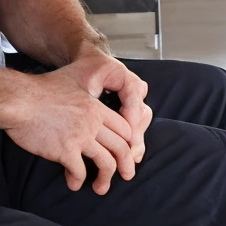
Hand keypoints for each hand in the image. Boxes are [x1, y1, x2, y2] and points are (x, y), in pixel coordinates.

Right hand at [4, 66, 139, 194]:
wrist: (18, 100)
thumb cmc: (38, 91)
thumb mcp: (70, 84)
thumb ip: (83, 97)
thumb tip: (84, 106)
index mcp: (95, 106)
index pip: (124, 128)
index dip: (128, 141)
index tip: (125, 152)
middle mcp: (92, 122)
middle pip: (121, 147)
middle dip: (127, 164)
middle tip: (127, 175)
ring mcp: (80, 137)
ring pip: (106, 163)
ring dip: (106, 178)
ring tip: (101, 188)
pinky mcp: (65, 150)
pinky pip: (79, 172)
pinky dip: (78, 181)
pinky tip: (73, 184)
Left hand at [65, 49, 151, 165]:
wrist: (86, 65)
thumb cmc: (83, 72)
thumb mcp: (83, 78)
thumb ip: (92, 94)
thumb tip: (98, 116)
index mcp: (123, 76)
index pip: (133, 96)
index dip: (131, 116)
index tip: (126, 136)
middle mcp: (134, 88)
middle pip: (141, 113)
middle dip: (135, 136)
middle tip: (129, 156)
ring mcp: (135, 100)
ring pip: (142, 122)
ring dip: (136, 141)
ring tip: (130, 160)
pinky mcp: (132, 109)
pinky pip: (137, 125)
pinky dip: (134, 141)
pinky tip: (132, 157)